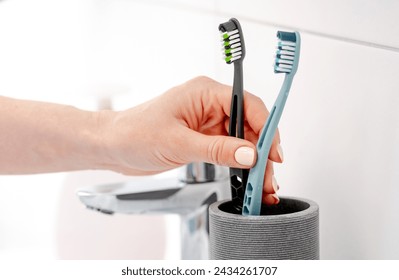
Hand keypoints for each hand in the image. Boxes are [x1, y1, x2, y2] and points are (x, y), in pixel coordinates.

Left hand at [98, 76, 282, 203]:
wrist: (113, 146)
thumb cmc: (134, 133)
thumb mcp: (178, 143)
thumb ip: (217, 149)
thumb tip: (250, 154)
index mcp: (204, 93)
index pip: (247, 105)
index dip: (265, 128)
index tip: (273, 152)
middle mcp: (209, 105)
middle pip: (249, 125)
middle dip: (261, 151)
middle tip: (268, 176)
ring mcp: (207, 123)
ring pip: (241, 140)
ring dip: (253, 161)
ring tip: (260, 184)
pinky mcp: (203, 139)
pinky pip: (229, 150)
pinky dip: (239, 164)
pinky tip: (246, 178)